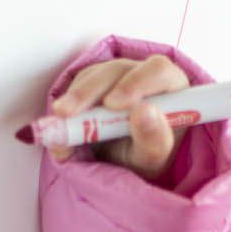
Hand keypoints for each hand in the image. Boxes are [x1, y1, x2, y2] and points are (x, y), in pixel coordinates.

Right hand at [49, 54, 191, 179]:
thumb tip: (144, 114)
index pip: (157, 71)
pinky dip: (67, 105)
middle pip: (117, 70)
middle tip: (68, 114)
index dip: (134, 83)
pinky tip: (61, 125)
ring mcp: (117, 75)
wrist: (124, 161)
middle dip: (90, 92)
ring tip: (60, 122)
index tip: (112, 105)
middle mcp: (143, 74)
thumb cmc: (146, 155)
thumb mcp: (153, 158)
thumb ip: (154, 140)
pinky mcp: (94, 81)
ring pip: (94, 76)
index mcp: (170, 86)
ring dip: (75, 97)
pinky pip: (78, 85)